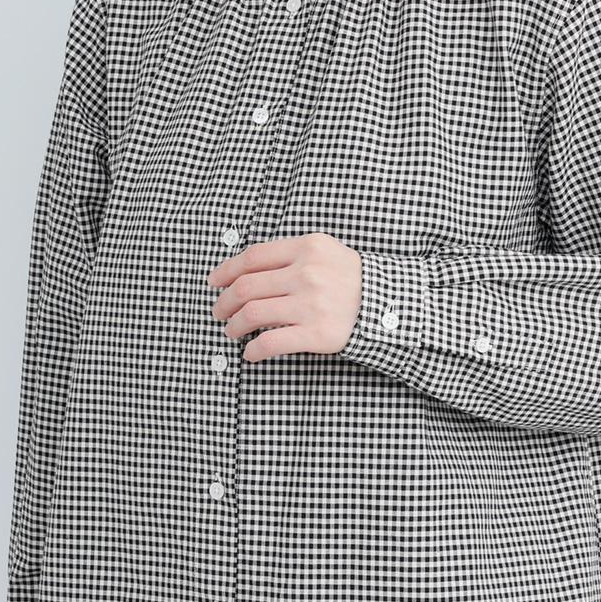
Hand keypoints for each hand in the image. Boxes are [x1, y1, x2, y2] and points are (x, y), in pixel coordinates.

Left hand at [207, 233, 362, 362]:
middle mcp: (307, 274)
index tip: (215, 282)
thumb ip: (288, 254)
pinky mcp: (317, 333)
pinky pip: (271, 342)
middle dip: (224, 302)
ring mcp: (312, 304)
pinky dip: (253, 350)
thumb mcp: (323, 250)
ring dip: (234, 326)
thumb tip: (242, 271)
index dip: (226, 270)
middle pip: (247, 287)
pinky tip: (250, 353)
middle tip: (219, 311)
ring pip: (253, 314)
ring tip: (231, 331)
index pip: (253, 257)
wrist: (386, 303)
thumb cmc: (348, 277)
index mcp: (307, 248)